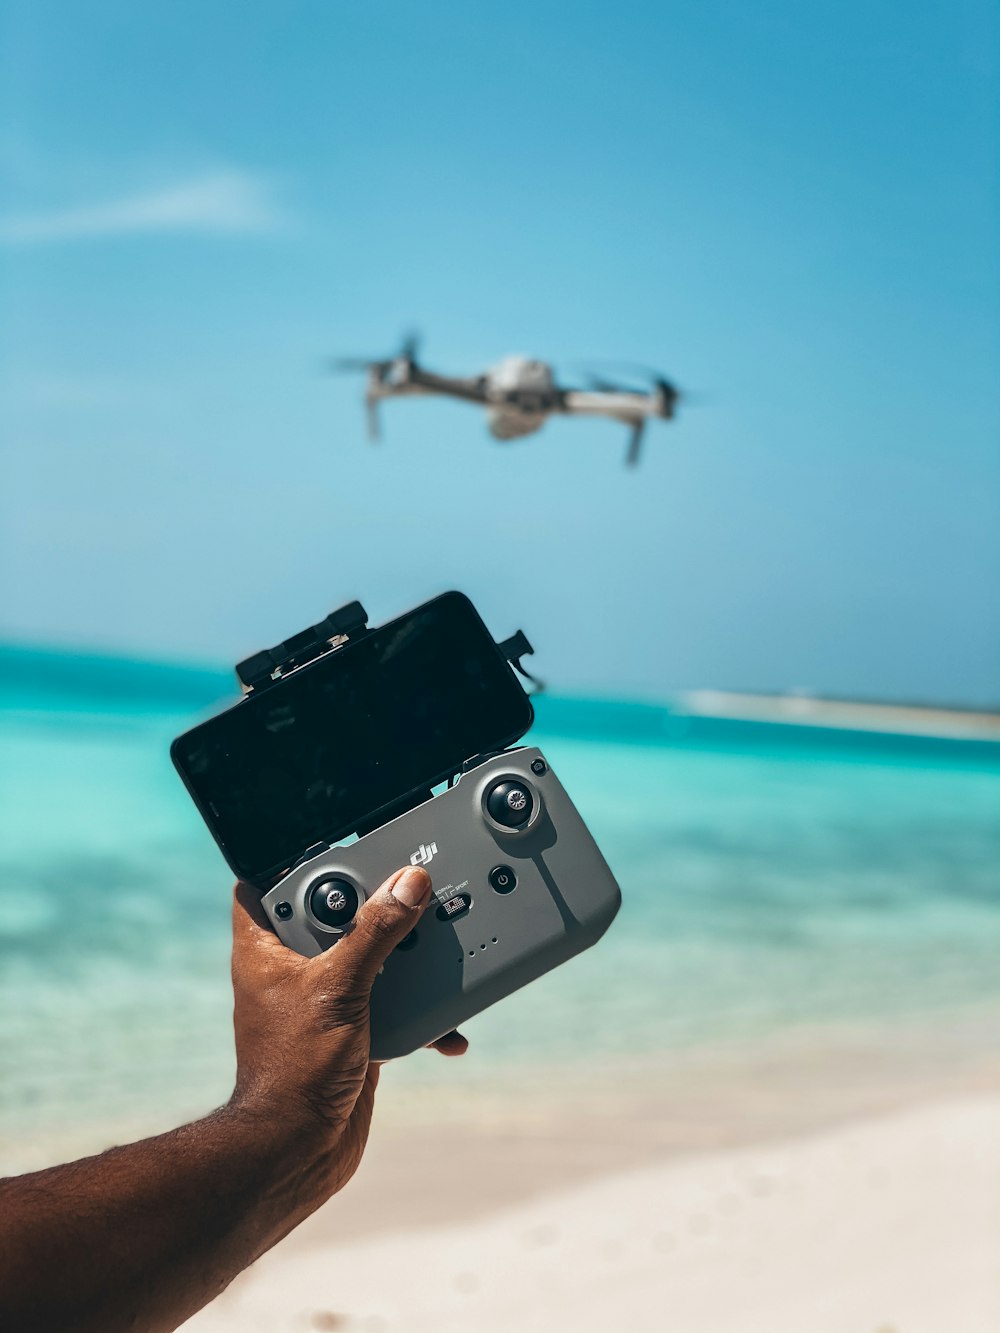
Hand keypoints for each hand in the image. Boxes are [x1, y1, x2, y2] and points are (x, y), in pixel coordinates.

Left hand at [229, 866, 467, 1195]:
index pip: (267, 882)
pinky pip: (392, 1001)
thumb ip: (376, 933)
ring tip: (440, 943)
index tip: (340, 842)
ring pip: (369, 956)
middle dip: (375, 904)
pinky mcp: (353, 1029)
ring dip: (406, 957)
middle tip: (411, 884)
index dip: (296, 858)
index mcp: (265, 947)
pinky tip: (446, 1025)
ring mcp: (323, 999)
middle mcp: (291, 968)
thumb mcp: (341, 987)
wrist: (301, 1151)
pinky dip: (420, 1011)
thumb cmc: (295, 1070)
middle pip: (334, 914)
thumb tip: (408, 884)